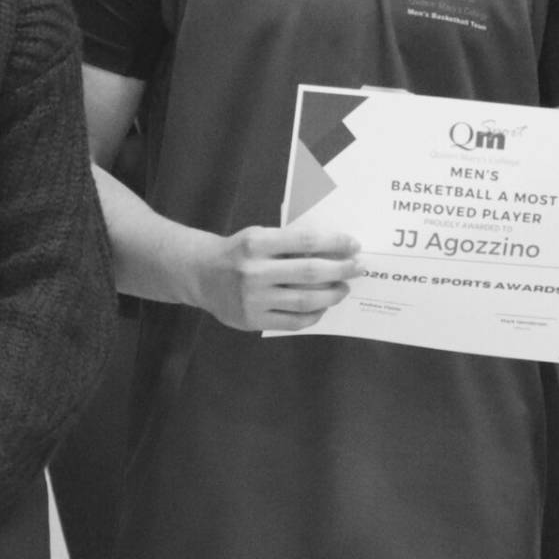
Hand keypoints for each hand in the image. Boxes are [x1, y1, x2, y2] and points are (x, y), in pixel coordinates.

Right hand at [193, 225, 359, 331]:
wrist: (201, 274)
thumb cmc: (238, 251)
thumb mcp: (258, 237)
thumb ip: (288, 243)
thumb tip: (332, 251)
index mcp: (256, 243)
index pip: (305, 241)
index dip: (334, 243)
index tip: (354, 245)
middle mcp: (254, 271)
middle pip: (309, 272)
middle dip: (340, 270)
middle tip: (358, 268)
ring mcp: (253, 298)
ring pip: (305, 300)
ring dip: (332, 295)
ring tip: (344, 289)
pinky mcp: (252, 320)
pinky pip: (293, 321)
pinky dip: (314, 315)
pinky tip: (323, 307)